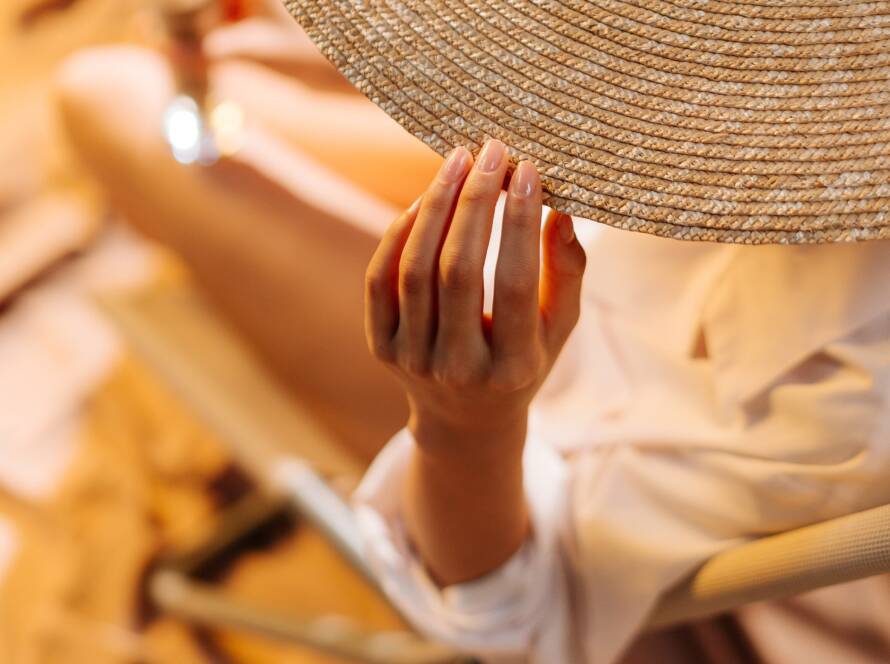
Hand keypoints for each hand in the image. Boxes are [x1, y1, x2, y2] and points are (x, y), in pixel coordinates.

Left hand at [364, 138, 585, 460]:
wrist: (465, 420)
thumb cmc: (523, 362)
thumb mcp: (559, 330)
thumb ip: (568, 274)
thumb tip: (561, 210)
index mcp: (512, 367)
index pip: (513, 283)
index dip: (519, 221)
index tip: (528, 169)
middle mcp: (459, 368)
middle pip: (458, 271)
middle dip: (474, 202)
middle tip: (491, 152)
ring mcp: (413, 360)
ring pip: (414, 270)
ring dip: (436, 206)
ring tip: (458, 161)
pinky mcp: (381, 346)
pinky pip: (380, 279)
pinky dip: (399, 233)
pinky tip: (425, 200)